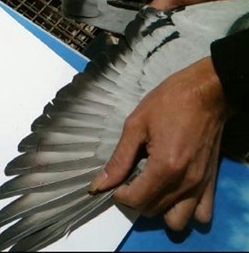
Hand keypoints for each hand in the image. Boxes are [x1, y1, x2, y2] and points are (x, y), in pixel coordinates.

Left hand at [89, 57, 232, 229]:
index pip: (136, 200)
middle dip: (135, 199)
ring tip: (151, 187)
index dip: (119, 194)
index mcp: (164, 167)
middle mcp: (185, 183)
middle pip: (153, 210)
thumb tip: (100, 183)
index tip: (115, 182)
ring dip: (159, 209)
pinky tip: (174, 192)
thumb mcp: (136, 125)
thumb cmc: (169, 102)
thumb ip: (119, 159)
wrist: (206, 92)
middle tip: (130, 179)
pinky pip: (202, 214)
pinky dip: (186, 210)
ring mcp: (201, 185)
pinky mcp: (211, 182)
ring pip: (177, 220)